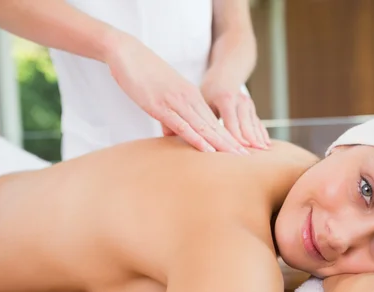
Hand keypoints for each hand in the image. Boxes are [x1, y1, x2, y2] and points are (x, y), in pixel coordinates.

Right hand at [104, 33, 248, 154]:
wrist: (126, 51)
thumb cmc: (142, 72)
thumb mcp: (161, 96)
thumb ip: (170, 115)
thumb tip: (171, 134)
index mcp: (191, 96)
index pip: (214, 122)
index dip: (228, 137)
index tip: (241, 150)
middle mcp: (188, 99)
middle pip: (214, 126)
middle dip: (231, 143)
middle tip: (247, 158)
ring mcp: (176, 102)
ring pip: (203, 127)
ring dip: (220, 144)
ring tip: (236, 158)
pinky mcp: (160, 106)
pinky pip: (183, 126)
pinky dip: (197, 139)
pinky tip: (208, 151)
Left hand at [200, 79, 270, 149]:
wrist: (225, 76)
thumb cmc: (210, 90)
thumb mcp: (204, 100)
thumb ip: (205, 118)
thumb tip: (198, 136)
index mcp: (226, 99)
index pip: (231, 123)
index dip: (235, 138)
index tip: (238, 150)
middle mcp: (240, 102)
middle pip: (245, 125)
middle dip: (249, 141)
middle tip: (251, 155)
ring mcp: (248, 105)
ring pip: (254, 124)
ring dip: (258, 138)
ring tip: (263, 151)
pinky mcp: (252, 109)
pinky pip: (258, 123)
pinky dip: (262, 133)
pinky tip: (267, 144)